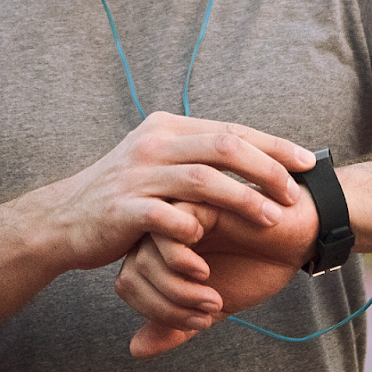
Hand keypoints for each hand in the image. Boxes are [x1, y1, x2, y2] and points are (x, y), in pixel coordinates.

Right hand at [42, 112, 315, 274]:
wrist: (63, 220)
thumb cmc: (123, 196)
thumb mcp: (157, 161)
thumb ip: (196, 154)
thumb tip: (250, 150)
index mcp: (167, 128)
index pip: (231, 129)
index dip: (273, 145)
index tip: (308, 162)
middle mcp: (153, 144)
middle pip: (223, 146)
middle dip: (266, 169)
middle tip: (295, 193)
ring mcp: (137, 175)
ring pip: (201, 179)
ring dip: (242, 199)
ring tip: (272, 218)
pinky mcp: (122, 208)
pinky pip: (164, 216)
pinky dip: (192, 229)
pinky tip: (214, 243)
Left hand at [115, 194, 318, 356]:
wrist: (296, 239)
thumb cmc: (256, 265)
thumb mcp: (211, 306)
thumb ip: (174, 326)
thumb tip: (135, 350)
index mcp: (159, 251)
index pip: (128, 285)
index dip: (157, 314)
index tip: (198, 323)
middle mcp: (160, 231)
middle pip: (132, 275)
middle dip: (168, 308)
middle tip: (207, 314)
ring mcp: (174, 215)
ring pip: (144, 260)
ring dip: (177, 293)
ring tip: (213, 301)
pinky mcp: (194, 202)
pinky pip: (167, 234)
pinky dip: (181, 264)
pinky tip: (206, 273)